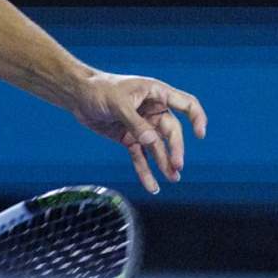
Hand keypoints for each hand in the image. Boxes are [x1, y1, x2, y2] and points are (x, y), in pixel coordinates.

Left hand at [70, 72, 207, 194]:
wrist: (78, 96)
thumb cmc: (100, 90)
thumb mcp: (118, 104)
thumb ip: (135, 123)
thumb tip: (151, 141)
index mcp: (157, 94)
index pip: (186, 104)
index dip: (196, 118)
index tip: (200, 134)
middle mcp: (153, 110)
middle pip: (171, 132)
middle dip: (174, 149)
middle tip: (176, 166)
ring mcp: (142, 126)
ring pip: (158, 147)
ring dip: (164, 163)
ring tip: (173, 179)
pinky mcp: (129, 138)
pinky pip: (141, 157)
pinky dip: (145, 171)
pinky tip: (153, 186)